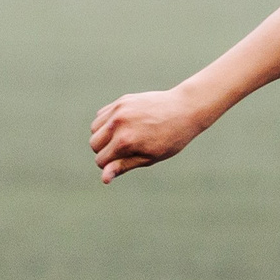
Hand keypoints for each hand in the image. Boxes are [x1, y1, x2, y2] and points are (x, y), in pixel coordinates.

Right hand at [90, 87, 211, 181]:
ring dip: (103, 136)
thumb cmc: (171, 138)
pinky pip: (101, 115)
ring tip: (124, 137)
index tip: (124, 162)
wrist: (186, 109)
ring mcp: (119, 110)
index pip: (100, 160)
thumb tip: (104, 178)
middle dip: (105, 151)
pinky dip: (107, 123)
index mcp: (125, 141)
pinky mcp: (121, 101)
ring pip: (94, 129)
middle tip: (126, 150)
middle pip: (93, 144)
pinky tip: (125, 126)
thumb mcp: (150, 157)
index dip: (110, 166)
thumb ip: (124, 166)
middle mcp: (118, 123)